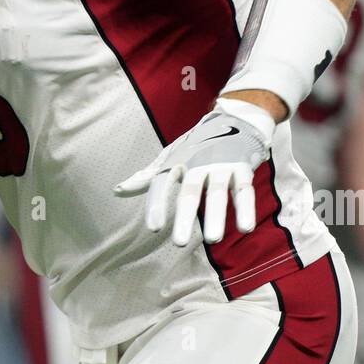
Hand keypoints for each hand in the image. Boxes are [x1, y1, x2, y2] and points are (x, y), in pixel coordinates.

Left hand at [114, 98, 275, 246]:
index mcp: (177, 160)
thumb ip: (147, 176)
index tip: (154, 228)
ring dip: (216, 216)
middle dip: (185, 216)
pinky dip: (245, 208)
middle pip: (190, 191)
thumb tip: (117, 191)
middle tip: (180, 243)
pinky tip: (244, 228)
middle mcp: (197, 162)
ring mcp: (221, 164)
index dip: (157, 204)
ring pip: (218, 193)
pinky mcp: (242, 167)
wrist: (235, 120)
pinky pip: (244, 190)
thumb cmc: (197, 145)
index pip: (162, 182)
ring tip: (213, 239)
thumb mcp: (170, 156)